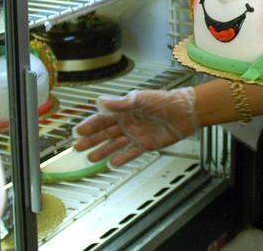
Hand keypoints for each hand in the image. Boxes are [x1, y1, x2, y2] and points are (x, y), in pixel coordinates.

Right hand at [74, 88, 198, 166]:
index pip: (102, 118)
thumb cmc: (164, 101)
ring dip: (103, 151)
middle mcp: (128, 122)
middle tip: (77, 148)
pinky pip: (131, 153)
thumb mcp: (140, 99)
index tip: (77, 132)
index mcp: (124, 110)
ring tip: (90, 158)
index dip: (89, 125)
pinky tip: (112, 164)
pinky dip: (122, 158)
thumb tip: (99, 101)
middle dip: (91, 140)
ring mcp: (136, 134)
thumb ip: (120, 103)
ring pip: (115, 144)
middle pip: (105, 133)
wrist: (185, 112)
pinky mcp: (146, 144)